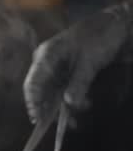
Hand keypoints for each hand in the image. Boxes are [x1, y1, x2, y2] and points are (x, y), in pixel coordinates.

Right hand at [23, 3, 130, 124]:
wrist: (117, 26)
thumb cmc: (100, 37)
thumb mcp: (90, 61)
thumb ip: (79, 83)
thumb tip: (69, 104)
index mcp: (46, 55)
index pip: (32, 83)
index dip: (33, 102)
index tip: (37, 118)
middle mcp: (47, 62)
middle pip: (41, 91)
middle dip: (49, 109)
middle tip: (57, 125)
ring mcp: (57, 67)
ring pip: (53, 93)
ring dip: (63, 107)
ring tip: (74, 121)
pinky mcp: (68, 71)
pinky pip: (63, 90)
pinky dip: (71, 100)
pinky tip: (83, 106)